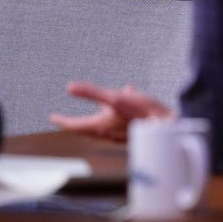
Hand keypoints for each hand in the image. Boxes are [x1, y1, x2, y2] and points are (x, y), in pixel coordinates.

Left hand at [49, 82, 173, 142]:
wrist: (168, 127)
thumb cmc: (141, 112)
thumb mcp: (114, 98)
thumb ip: (91, 92)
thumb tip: (70, 87)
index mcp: (101, 126)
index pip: (76, 125)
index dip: (63, 121)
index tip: (53, 118)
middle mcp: (109, 133)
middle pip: (87, 129)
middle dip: (76, 124)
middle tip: (67, 121)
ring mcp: (121, 134)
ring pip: (104, 124)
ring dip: (98, 115)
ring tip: (101, 101)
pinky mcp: (133, 131)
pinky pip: (118, 121)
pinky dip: (116, 111)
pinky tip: (128, 95)